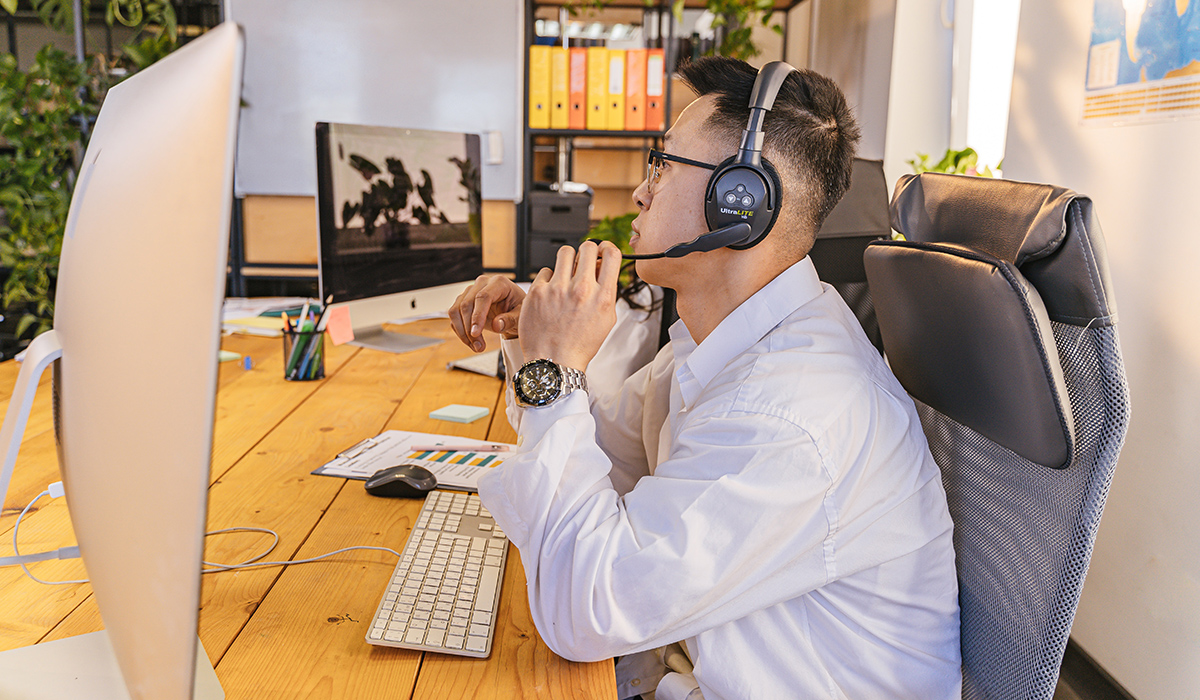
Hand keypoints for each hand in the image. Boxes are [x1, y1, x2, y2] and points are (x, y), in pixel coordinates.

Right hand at [449, 275, 525, 351]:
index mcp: (499, 283)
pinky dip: (460, 331)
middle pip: (467, 304)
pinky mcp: (463, 301)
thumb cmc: (519, 310)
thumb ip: (510, 320)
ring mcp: (470, 291)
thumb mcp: (520, 316)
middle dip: (469, 329)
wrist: (514, 311)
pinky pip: (454, 316)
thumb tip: (496, 325)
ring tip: (477, 347)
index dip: (477, 316)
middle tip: (479, 347)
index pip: (483, 297)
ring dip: (463, 332)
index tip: (475, 333)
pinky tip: (471, 342)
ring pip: (456, 310)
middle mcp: (482, 283)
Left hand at [518, 241, 621, 370]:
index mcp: (602, 297)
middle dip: (588, 251)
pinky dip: (549, 279)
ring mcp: (558, 289)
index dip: (607, 248)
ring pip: (565, 252)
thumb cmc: (579, 344)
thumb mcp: (606, 320)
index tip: (602, 252)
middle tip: (583, 262)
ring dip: (567, 260)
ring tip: (565, 273)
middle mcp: (581, 290)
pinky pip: (546, 271)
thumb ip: (607, 292)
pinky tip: (550, 293)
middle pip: (588, 247)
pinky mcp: (537, 292)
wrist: (553, 362)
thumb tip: (603, 268)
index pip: (611, 254)